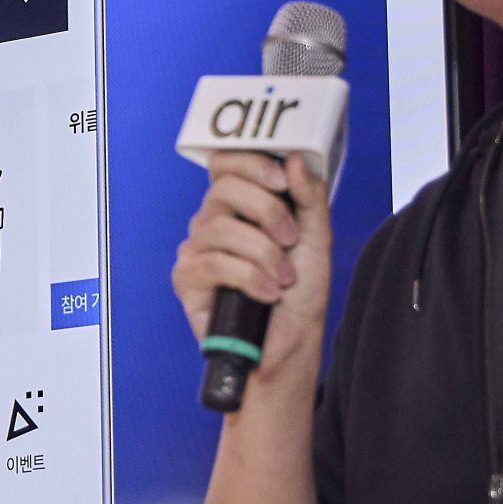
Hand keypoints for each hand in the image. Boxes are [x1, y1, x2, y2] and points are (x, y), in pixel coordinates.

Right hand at [171, 151, 332, 388]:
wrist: (289, 344)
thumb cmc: (299, 296)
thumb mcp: (316, 240)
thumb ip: (309, 197)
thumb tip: (294, 158)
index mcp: (241, 207)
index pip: (226, 164)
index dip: (249, 163)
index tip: (281, 181)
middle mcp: (214, 222)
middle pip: (222, 189)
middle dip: (266, 210)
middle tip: (290, 239)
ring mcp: (197, 249)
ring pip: (219, 228)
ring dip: (262, 253)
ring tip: (284, 278)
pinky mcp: (187, 279)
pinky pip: (211, 263)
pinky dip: (248, 277)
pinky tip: (267, 293)